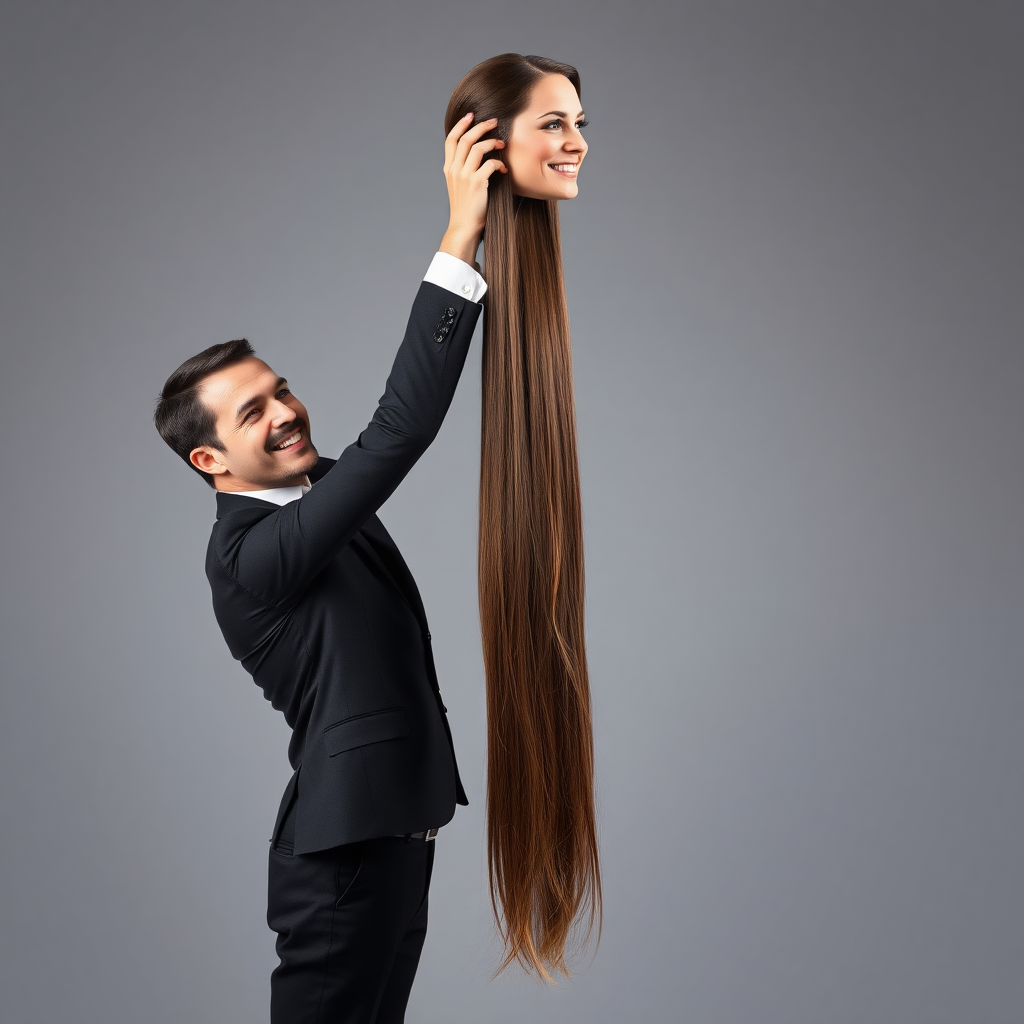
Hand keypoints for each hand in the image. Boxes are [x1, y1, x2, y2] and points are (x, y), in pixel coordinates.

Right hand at [440, 113, 506, 263]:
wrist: (464, 227)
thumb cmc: (466, 208)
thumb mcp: (460, 186)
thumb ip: (464, 170)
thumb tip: (479, 155)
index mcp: (449, 168)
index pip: (450, 139)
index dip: (460, 125)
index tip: (470, 115)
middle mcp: (454, 169)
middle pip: (465, 138)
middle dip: (480, 126)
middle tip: (493, 122)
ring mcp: (464, 176)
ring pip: (476, 147)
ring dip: (492, 142)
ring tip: (502, 144)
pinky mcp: (476, 183)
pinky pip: (489, 164)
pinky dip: (499, 163)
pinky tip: (504, 169)